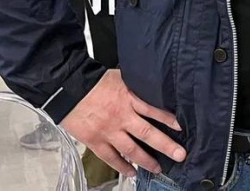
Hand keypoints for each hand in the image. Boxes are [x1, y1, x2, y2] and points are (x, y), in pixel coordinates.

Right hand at [60, 69, 186, 176]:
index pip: (154, 110)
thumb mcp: (121, 77)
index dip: (168, 119)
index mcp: (129, 98)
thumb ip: (136, 86)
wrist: (69, 88)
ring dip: (146, 161)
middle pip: (147, 133)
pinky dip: (121, 166)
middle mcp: (121, 116)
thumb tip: (152, 85)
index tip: (180, 127)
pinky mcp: (95, 141)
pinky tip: (131, 172)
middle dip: (165, 145)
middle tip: (179, 154)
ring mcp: (108, 131)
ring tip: (158, 168)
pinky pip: (110, 157)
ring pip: (131, 149)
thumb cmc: (95, 81)